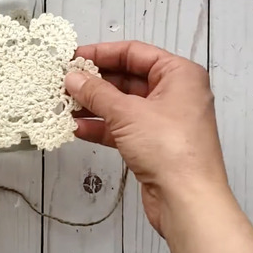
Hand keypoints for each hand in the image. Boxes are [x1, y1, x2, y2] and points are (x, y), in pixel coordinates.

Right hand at [66, 41, 252, 252]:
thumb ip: (96, 93)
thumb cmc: (172, 150)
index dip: (102, 53)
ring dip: (94, 105)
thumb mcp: (127, 113)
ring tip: (65, 104)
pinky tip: (77, 128)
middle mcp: (176, 94)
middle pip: (128, 78)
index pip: (135, 53)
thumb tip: (74, 78)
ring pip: (124, 105)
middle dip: (95, 82)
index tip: (74, 57)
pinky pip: (124, 128)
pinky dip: (102, 127)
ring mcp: (165, 121)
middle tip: (65, 82)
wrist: (187, 200)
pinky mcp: (155, 144)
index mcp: (179, 74)